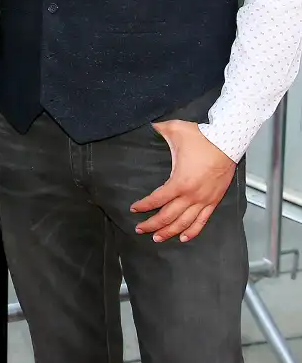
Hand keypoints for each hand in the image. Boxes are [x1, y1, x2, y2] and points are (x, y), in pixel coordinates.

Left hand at [130, 119, 235, 242]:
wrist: (228, 141)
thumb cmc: (202, 137)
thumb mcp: (175, 129)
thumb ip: (158, 129)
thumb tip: (147, 125)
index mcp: (180, 182)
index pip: (157, 200)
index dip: (144, 206)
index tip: (134, 209)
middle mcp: (192, 195)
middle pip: (168, 216)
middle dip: (152, 224)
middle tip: (139, 229)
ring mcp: (204, 200)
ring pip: (184, 223)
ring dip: (170, 232)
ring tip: (157, 237)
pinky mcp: (214, 201)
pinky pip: (203, 221)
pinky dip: (193, 231)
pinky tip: (184, 238)